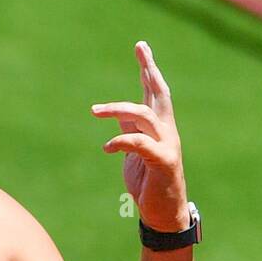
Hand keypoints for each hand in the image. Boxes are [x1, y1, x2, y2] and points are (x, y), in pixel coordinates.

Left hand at [91, 41, 188, 232]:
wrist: (163, 214)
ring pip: (144, 115)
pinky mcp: (164, 162)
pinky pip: (140, 144)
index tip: (141, 46)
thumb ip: (130, 132)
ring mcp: (167, 145)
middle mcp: (166, 131)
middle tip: (140, 47)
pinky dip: (121, 141)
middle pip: (159, 93)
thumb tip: (118, 116)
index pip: (154, 92)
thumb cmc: (149, 183)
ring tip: (94, 111)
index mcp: (159, 128)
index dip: (148, 69)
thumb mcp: (135, 154)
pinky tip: (106, 147)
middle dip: (149, 69)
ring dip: (118, 110)